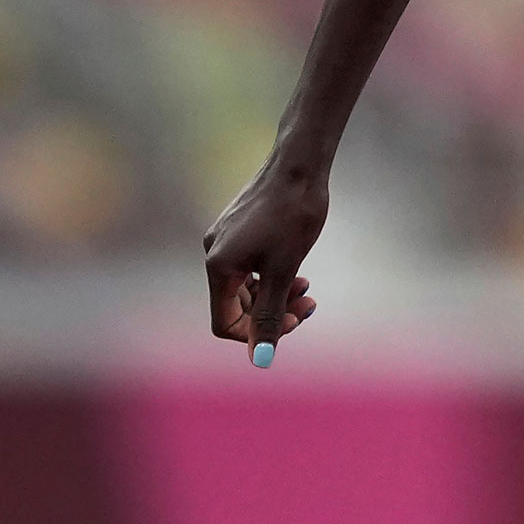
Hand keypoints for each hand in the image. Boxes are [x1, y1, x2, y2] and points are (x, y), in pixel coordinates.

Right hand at [202, 161, 326, 366]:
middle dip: (273, 311)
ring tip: (307, 286)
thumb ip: (270, 315)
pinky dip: (272, 274)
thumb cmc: (294, 215)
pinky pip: (250, 265)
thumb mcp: (285, 270)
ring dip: (276, 294)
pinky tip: (297, 269)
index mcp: (218, 267)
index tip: (294, 322)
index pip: (224, 323)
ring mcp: (224, 239)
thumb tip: (260, 359)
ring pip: (246, 285)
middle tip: (309, 303)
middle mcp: (214, 253)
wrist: (299, 165)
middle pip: (236, 305)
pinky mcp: (237, 227)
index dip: (257, 333)